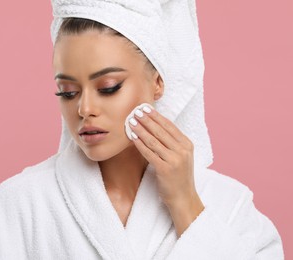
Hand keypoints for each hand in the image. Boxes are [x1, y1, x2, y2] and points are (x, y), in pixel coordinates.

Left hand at [129, 105, 203, 235]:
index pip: (169, 126)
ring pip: (154, 140)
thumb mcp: (180, 156)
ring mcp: (174, 160)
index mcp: (187, 144)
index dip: (156, 116)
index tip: (145, 108)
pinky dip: (139, 143)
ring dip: (141, 129)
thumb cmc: (179, 177)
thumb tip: (154, 127)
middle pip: (161, 130)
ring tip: (131, 121)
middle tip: (136, 110)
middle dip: (147, 119)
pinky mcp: (165, 169)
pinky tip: (132, 137)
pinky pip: (149, 153)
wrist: (183, 198)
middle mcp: (182, 150)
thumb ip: (172, 143)